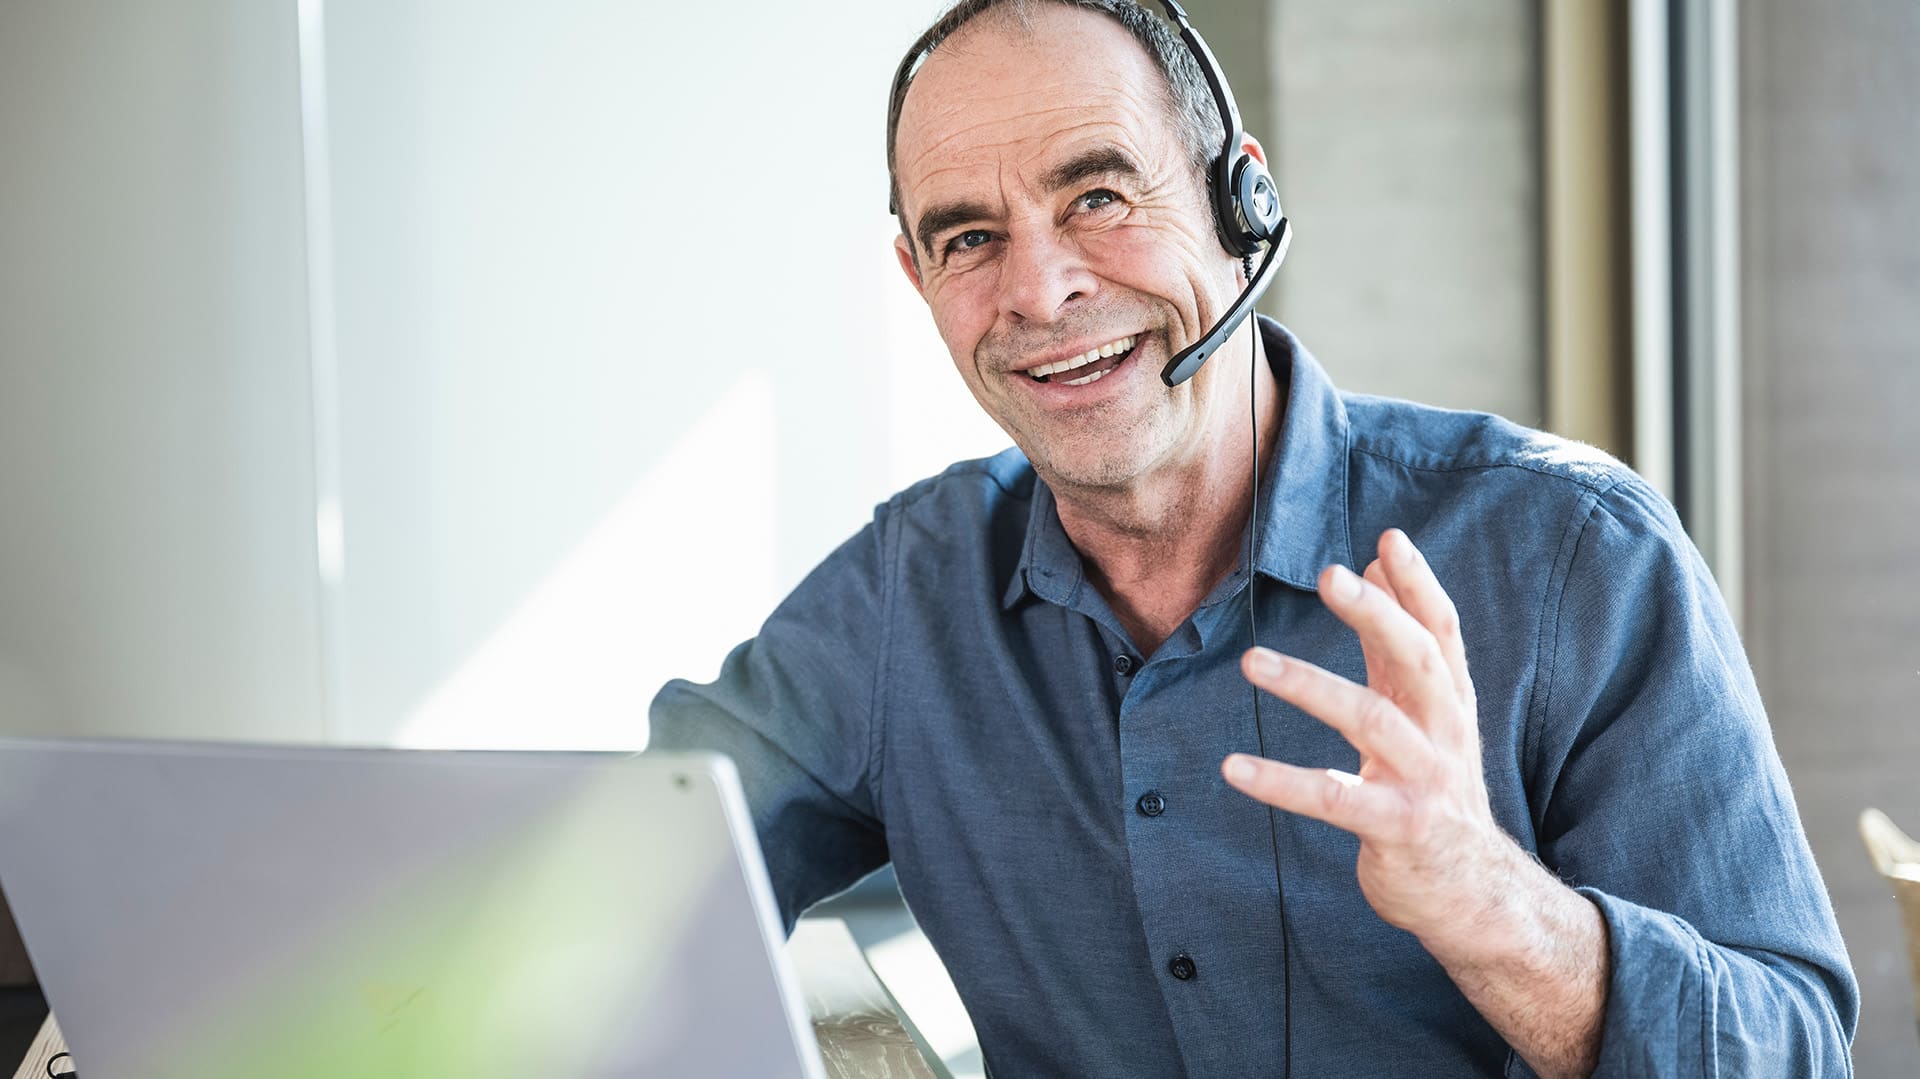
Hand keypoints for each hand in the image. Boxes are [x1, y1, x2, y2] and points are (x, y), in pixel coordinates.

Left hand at [1222, 528, 1519, 944]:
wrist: (1474, 894)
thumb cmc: (1436, 791)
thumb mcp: (1427, 717)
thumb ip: (1397, 647)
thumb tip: (1377, 562)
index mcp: (1450, 703)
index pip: (1442, 632)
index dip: (1420, 585)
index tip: (1389, 537)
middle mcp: (1446, 734)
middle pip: (1418, 661)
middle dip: (1378, 615)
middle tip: (1331, 574)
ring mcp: (1424, 781)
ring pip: (1370, 720)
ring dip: (1310, 685)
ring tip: (1252, 659)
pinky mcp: (1397, 828)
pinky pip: (1333, 799)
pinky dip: (1282, 782)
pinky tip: (1234, 766)